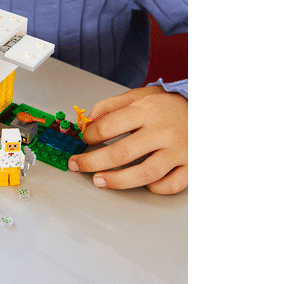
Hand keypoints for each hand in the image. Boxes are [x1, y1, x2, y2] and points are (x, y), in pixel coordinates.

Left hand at [68, 87, 186, 194]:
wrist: (208, 111)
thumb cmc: (171, 105)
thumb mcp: (142, 95)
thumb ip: (113, 104)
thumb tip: (89, 119)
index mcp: (148, 111)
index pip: (110, 125)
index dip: (90, 135)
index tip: (83, 140)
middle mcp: (163, 131)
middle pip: (121, 153)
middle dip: (92, 162)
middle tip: (76, 165)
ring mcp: (178, 151)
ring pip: (144, 174)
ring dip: (117, 181)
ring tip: (98, 180)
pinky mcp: (190, 167)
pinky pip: (170, 185)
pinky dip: (153, 188)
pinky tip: (141, 184)